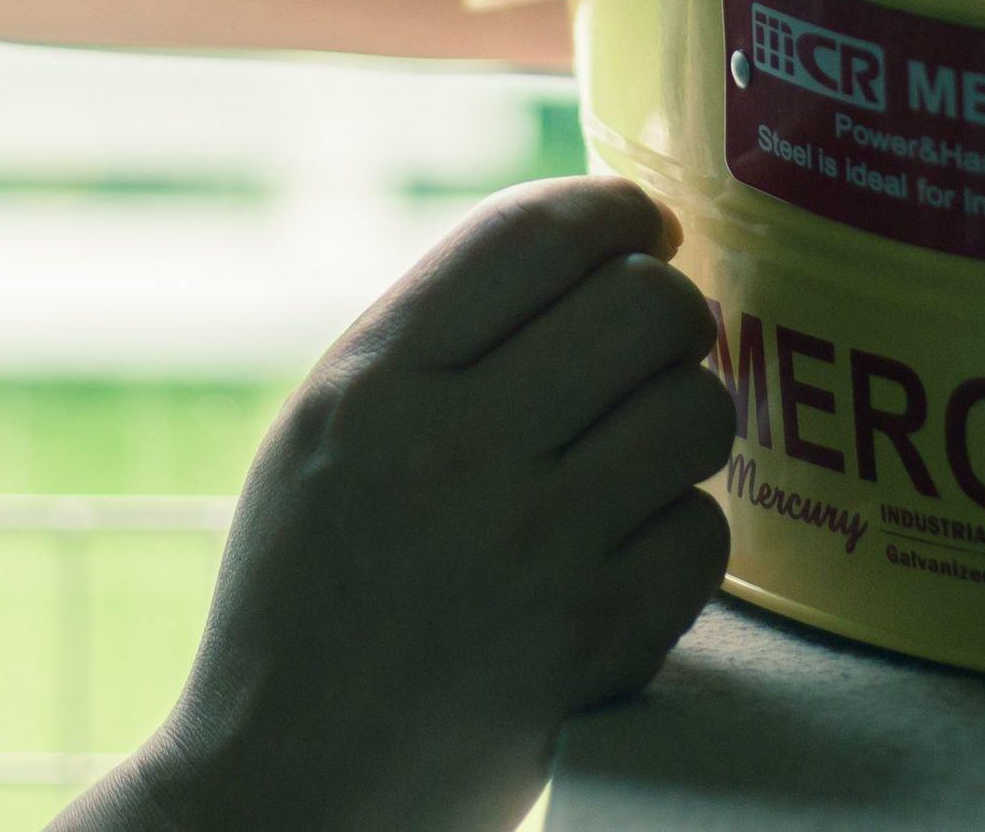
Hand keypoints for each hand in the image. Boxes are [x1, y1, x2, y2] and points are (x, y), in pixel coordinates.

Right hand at [93, 177, 736, 831]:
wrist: (283, 786)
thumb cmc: (307, 594)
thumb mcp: (323, 432)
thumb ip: (434, 338)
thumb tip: (587, 243)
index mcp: (371, 383)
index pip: (535, 233)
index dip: (615, 210)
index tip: (640, 227)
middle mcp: (451, 452)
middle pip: (644, 307)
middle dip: (670, 312)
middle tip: (654, 344)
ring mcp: (530, 553)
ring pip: (695, 411)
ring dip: (685, 421)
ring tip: (642, 448)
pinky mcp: (591, 649)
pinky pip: (702, 535)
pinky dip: (680, 535)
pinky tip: (630, 547)